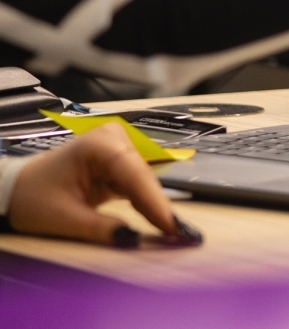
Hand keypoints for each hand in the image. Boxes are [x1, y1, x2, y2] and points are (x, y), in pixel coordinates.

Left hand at [8, 124, 194, 246]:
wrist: (15, 189)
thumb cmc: (32, 198)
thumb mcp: (64, 219)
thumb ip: (101, 229)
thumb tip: (134, 239)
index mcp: (98, 145)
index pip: (135, 174)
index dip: (156, 202)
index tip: (173, 226)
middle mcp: (113, 140)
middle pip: (144, 177)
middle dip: (159, 206)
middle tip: (181, 234)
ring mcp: (117, 149)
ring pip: (144, 182)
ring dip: (155, 206)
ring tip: (173, 230)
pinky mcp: (117, 162)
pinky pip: (137, 185)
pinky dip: (146, 204)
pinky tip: (159, 221)